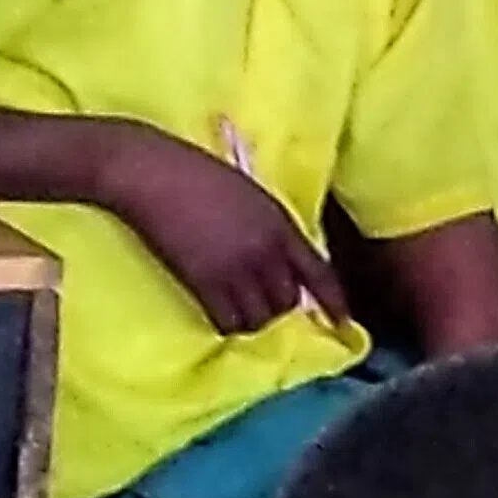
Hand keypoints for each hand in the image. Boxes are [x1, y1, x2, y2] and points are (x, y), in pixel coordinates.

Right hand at [94, 127, 347, 337]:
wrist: (154, 173)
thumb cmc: (198, 173)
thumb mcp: (251, 194)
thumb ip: (270, 227)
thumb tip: (279, 259)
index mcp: (281, 223)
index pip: (319, 272)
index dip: (334, 301)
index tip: (343, 322)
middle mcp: (266, 251)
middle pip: (289, 301)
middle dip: (282, 308)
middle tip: (265, 303)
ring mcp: (236, 269)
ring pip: (261, 317)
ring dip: (256, 319)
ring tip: (242, 309)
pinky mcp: (203, 283)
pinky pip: (227, 321)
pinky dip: (228, 323)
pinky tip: (219, 313)